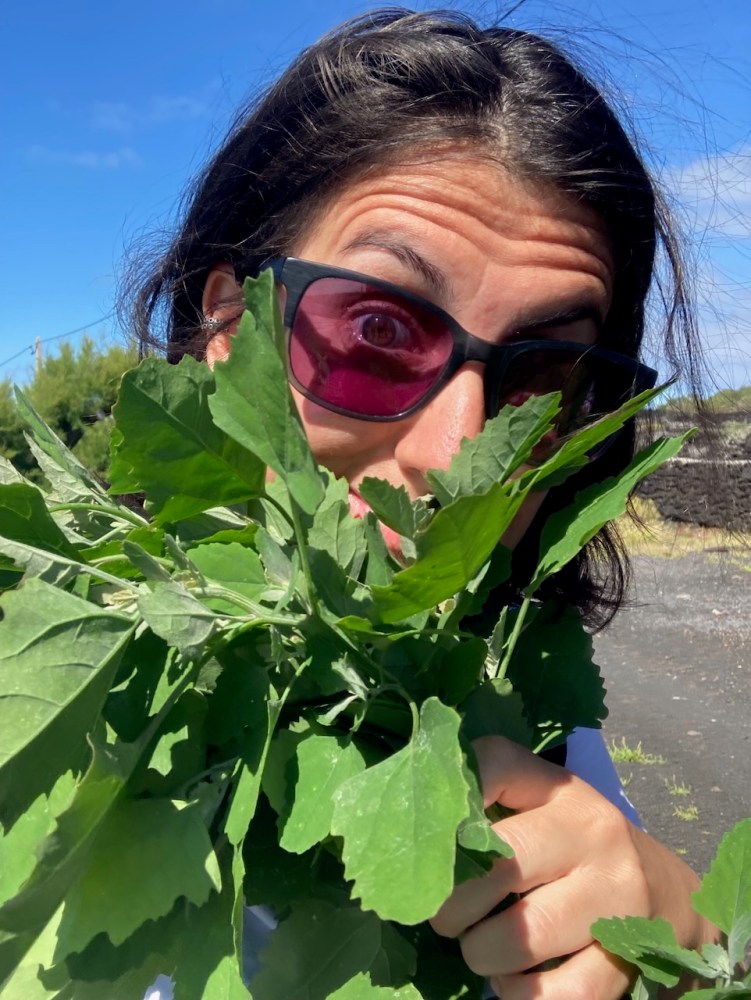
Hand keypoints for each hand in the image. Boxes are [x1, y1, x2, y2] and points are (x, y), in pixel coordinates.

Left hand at [430, 735, 716, 999]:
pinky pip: (556, 994)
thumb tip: (399, 827)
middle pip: (496, 862)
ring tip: (482, 945)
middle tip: (446, 914)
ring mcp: (616, 894)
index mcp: (558, 789)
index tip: (417, 834)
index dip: (445, 795)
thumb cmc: (571, 848)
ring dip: (482, 952)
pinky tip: (515, 981)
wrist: (668, 897)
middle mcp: (591, 830)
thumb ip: (483, 805)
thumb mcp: (536, 809)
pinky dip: (520, 995)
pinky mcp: (629, 958)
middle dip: (450, 902)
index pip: (493, 765)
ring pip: (519, 936)